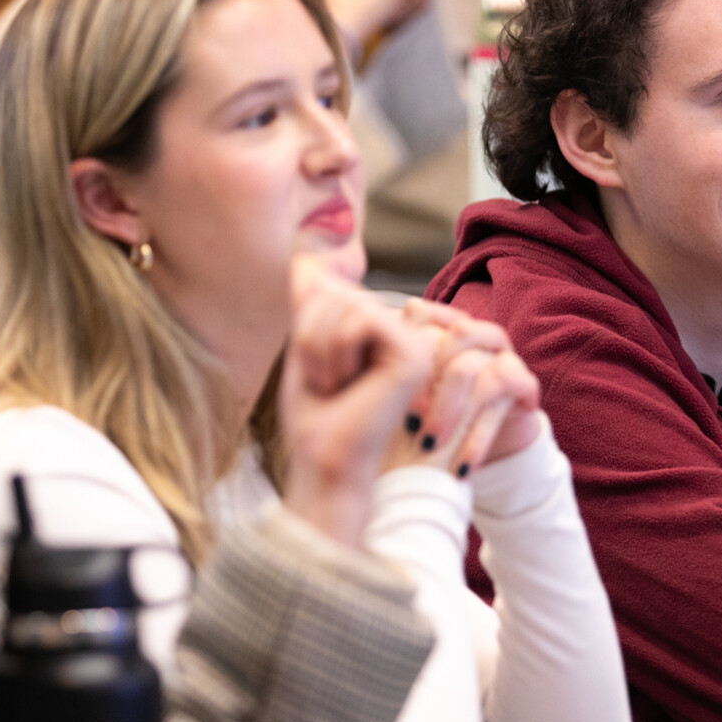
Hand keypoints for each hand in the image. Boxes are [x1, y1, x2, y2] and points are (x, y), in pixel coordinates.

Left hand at [280, 258, 434, 548]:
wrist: (326, 461)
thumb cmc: (315, 416)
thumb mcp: (306, 346)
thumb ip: (309, 302)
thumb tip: (304, 259)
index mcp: (382, 329)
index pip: (328, 288)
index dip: (306, 326)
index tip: (319, 371)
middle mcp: (404, 331)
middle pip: (336, 291)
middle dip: (312, 335)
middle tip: (328, 382)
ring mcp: (414, 341)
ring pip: (346, 302)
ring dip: (321, 348)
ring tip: (338, 386)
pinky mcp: (416, 354)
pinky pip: (361, 321)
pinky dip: (337, 352)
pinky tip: (350, 386)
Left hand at [381, 298, 540, 476]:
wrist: (467, 459)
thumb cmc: (422, 427)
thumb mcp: (393, 404)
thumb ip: (372, 372)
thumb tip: (333, 354)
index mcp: (438, 328)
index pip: (419, 312)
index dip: (398, 344)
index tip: (380, 386)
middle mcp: (472, 334)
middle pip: (448, 336)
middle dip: (423, 382)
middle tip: (404, 421)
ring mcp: (501, 354)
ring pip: (469, 367)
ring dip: (446, 411)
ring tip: (427, 445)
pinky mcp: (522, 383)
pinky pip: (500, 399)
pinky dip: (477, 436)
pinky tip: (460, 465)